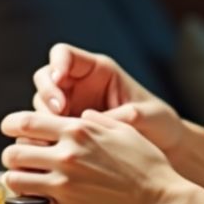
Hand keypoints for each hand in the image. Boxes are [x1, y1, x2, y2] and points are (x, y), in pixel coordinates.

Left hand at [0, 109, 191, 203]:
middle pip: (14, 151)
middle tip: (19, 158)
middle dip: (12, 153)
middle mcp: (66, 155)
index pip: (26, 122)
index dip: (11, 124)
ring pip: (15, 178)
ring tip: (25, 179)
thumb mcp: (124, 131)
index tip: (9, 128)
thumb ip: (98, 120)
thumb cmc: (147, 166)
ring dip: (16, 177)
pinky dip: (30, 199)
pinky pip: (32, 202)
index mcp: (79, 131)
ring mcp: (64, 184)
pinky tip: (39, 197)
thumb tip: (82, 114)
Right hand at [32, 43, 186, 152]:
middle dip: (46, 92)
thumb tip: (89, 121)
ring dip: (43, 118)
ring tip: (59, 133)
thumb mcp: (146, 115)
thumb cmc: (158, 122)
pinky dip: (45, 137)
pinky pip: (46, 129)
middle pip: (45, 78)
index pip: (64, 55)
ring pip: (40, 105)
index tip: (60, 79)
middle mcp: (79, 86)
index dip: (57, 63)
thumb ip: (120, 115)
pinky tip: (56, 148)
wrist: (163, 146)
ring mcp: (71, 107)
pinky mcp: (67, 130)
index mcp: (98, 71)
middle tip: (59, 111)